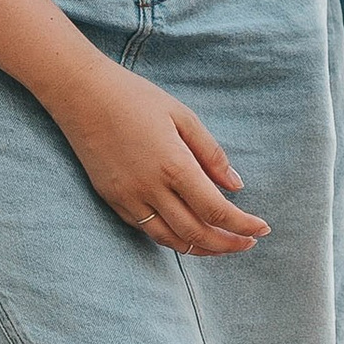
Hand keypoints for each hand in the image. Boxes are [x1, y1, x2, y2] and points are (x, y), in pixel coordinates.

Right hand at [56, 66, 268, 256]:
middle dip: (227, 244)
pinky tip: (188, 231)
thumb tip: (235, 186)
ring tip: (222, 245)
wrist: (81, 94)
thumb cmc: (135, 97)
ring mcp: (128, 198)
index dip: (243, 225)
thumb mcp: (182, 116)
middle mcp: (150, 189)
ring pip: (170, 240)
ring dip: (201, 249)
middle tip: (248, 243)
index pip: (217, 210)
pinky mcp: (112, 200)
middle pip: (196, 234)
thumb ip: (211, 154)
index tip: (262, 228)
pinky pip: (147, 229)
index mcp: (174, 165)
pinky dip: (172, 237)